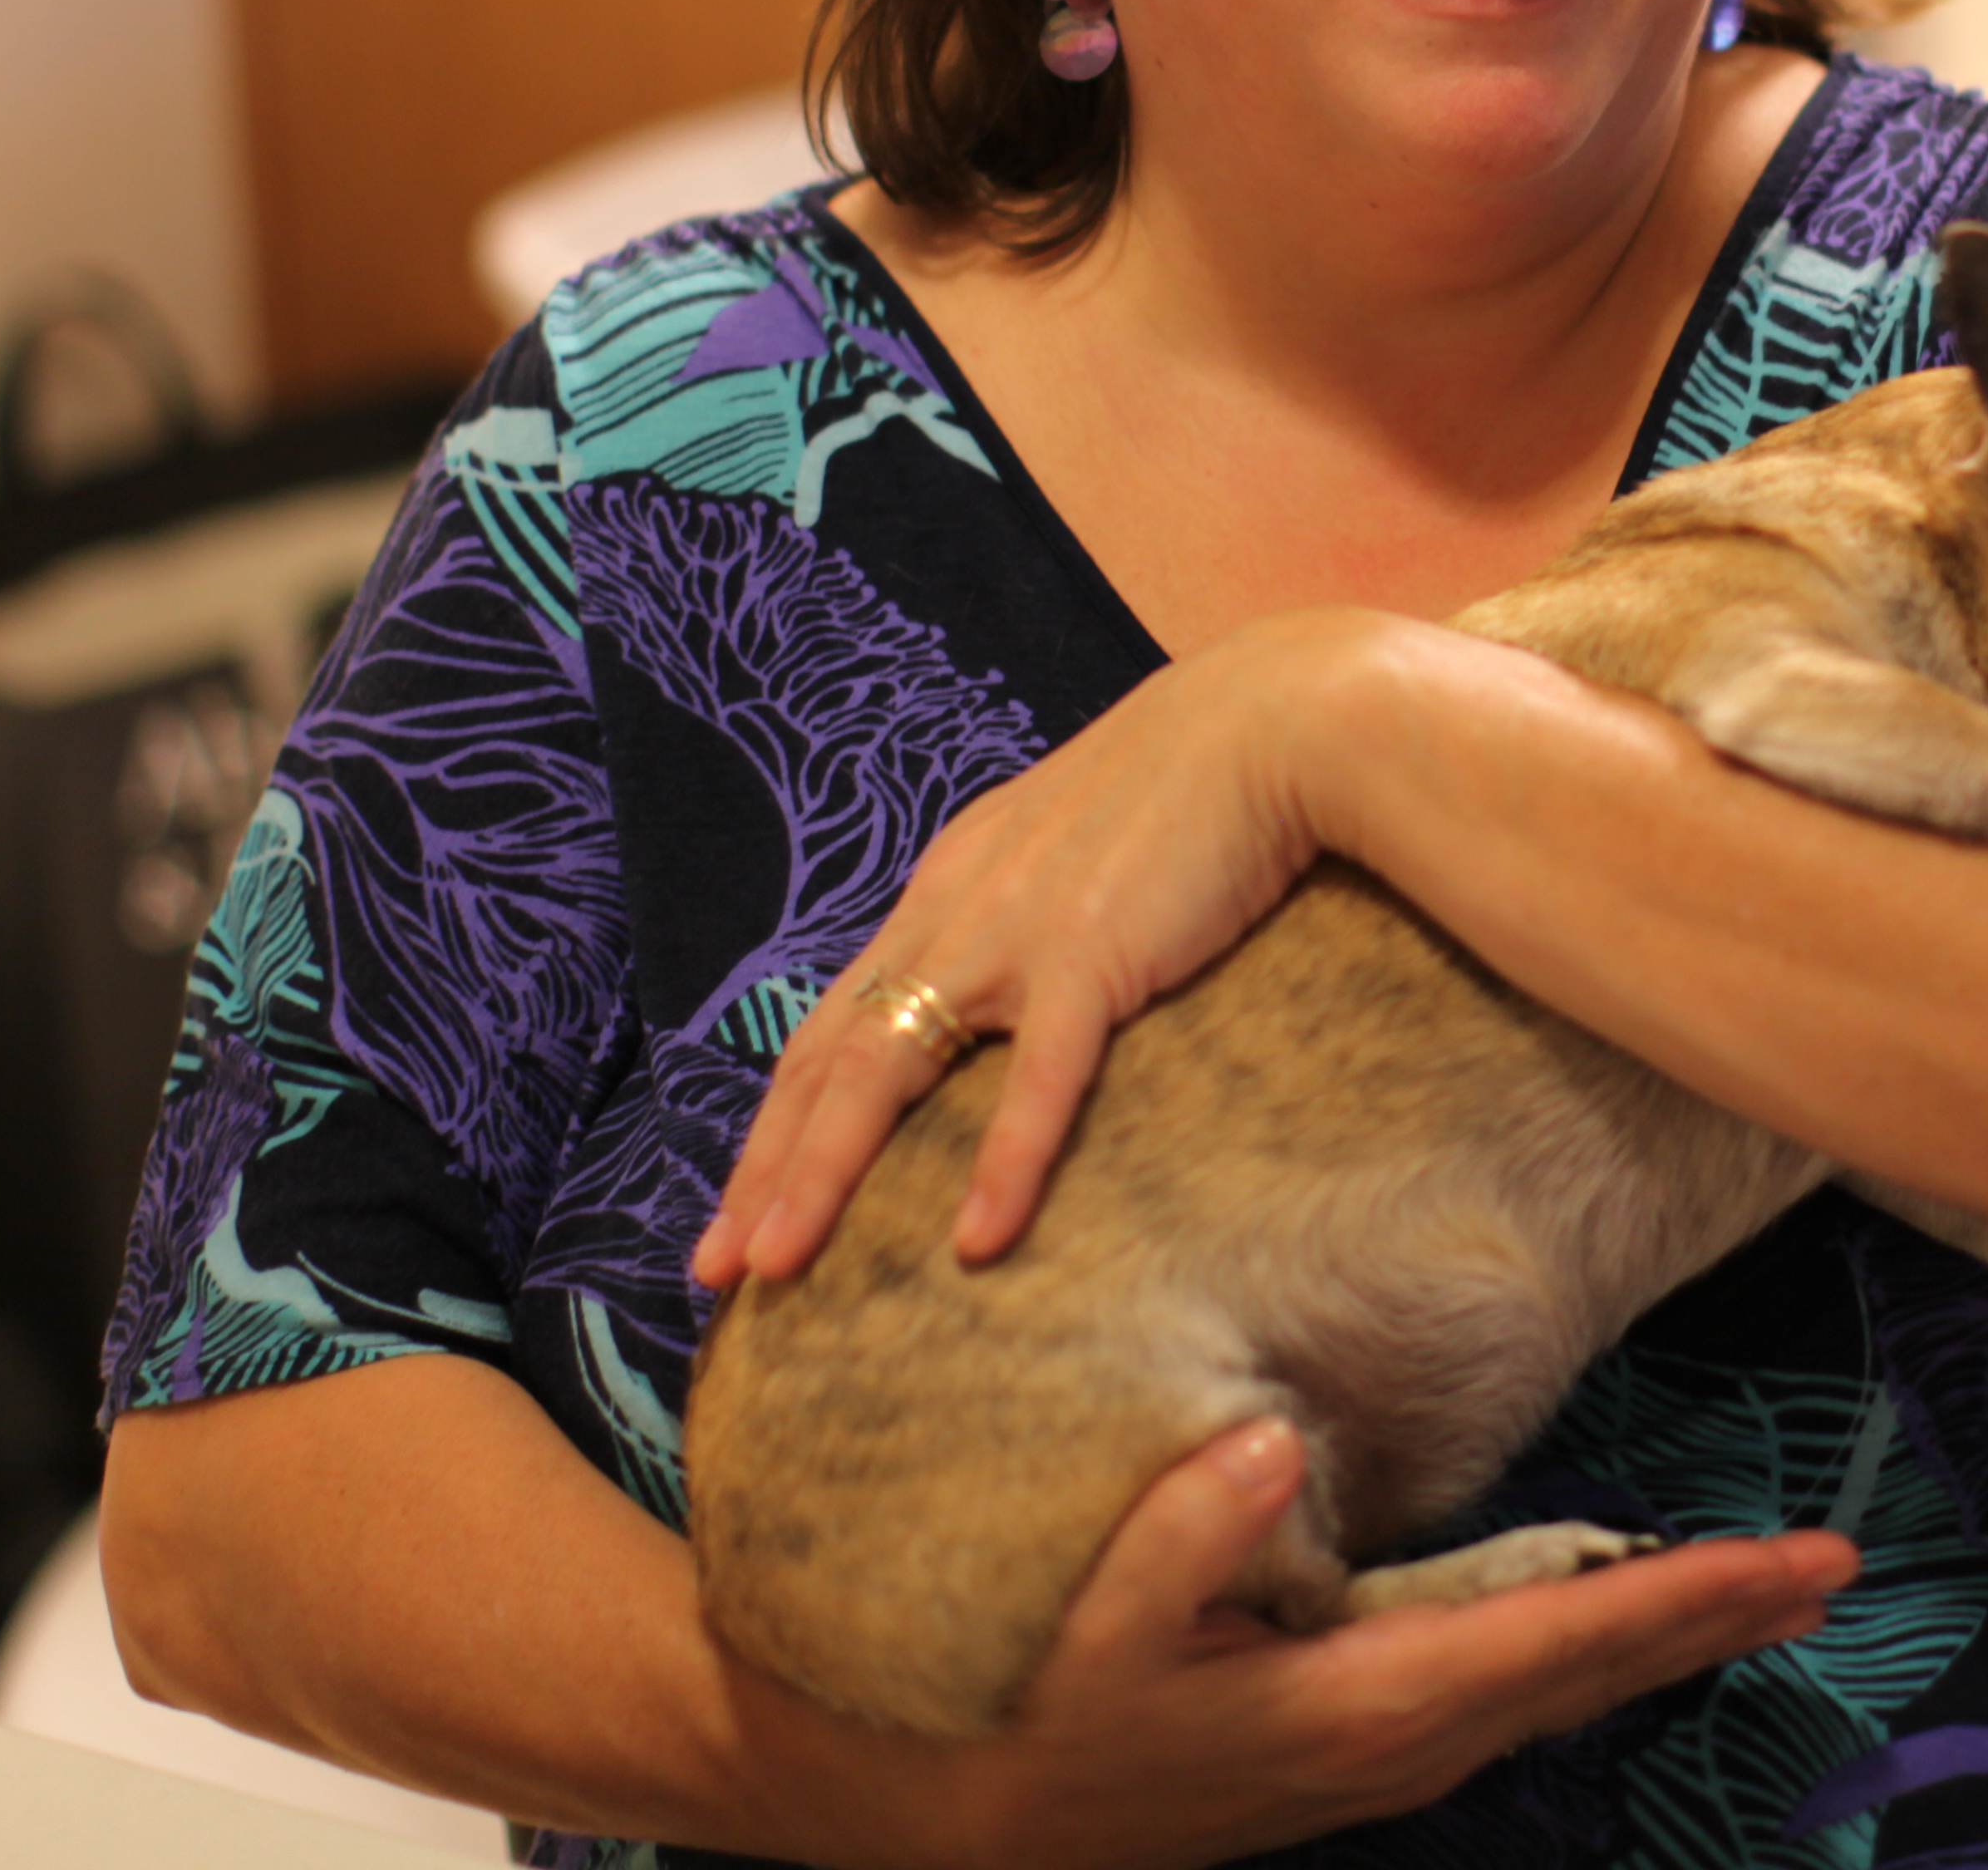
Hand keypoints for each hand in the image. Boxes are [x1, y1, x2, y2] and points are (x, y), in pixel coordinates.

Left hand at [694, 608, 1414, 1288]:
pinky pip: (1035, 1079)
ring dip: (819, 1175)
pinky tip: (975, 1238)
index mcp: (950, 885)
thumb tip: (1031, 989)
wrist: (1273, 719)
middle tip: (714, 1269)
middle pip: (826, 1057)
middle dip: (763, 1168)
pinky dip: (1001, 1162)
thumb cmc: (1200, 780)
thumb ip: (1040, 909)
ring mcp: (1013, 933)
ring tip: (774, 1266)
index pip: (834, 1022)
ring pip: (881, 1070)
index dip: (780, 1120)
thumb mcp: (1082, 843)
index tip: (742, 1205)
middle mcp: (953, 909)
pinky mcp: (1093, 955)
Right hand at [896, 1418, 1859, 1869]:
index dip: (1685, 1598)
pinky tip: (1633, 1614)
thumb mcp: (1093, 1623)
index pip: (1564, 1639)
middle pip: (1597, 1668)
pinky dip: (1598, 1642)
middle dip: (1720, 1616)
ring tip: (1775, 1584)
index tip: (1791, 1563)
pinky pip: (1522, 1684)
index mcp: (1366, 1706)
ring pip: (1570, 1682)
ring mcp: (1396, 1748)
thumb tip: (1273, 1448)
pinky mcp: (1374, 1738)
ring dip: (1671, 1630)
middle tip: (1836, 1564)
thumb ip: (1182, 1533)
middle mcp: (1407, 1737)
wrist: (997, 1824)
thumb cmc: (1045, 1712)